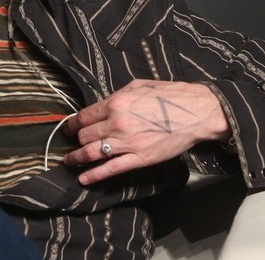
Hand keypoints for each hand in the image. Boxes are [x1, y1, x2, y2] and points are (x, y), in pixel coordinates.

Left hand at [63, 79, 229, 184]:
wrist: (196, 112)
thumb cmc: (169, 96)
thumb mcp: (138, 86)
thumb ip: (117, 96)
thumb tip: (102, 104)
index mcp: (115, 103)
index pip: (84, 116)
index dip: (73, 123)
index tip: (69, 128)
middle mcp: (117, 123)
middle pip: (85, 135)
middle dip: (75, 140)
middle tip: (70, 144)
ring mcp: (127, 143)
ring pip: (91, 152)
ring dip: (76, 158)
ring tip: (69, 162)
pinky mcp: (140, 159)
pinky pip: (111, 169)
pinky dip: (94, 176)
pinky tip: (84, 179)